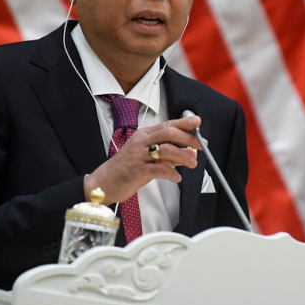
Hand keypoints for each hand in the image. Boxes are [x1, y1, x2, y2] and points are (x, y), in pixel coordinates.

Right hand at [83, 115, 202, 204]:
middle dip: (188, 138)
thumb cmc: (126, 168)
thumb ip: (165, 152)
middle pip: (168, 133)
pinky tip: (177, 177)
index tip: (198, 122)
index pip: (167, 124)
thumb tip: (187, 152)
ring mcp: (138, 155)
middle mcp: (141, 141)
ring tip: (192, 163)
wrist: (104, 182)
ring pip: (166, 150)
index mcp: (144, 134)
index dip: (184, 123)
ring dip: (183, 156)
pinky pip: (159, 169)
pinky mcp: (137, 170)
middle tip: (201, 146)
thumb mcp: (145, 154)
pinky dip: (172, 173)